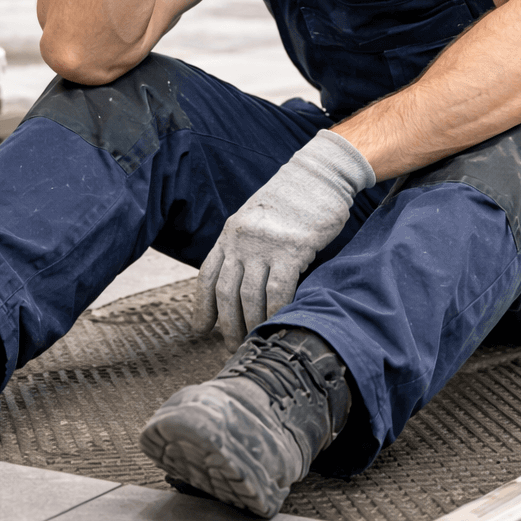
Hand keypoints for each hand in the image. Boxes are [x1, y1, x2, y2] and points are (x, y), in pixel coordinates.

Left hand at [194, 130, 375, 350]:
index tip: (199, 329)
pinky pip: (278, 289)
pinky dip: (276, 310)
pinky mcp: (291, 248)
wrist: (320, 174)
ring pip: (250, 295)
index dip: (202, 306)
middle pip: (226, 291)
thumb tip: (242, 282)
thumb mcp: (257, 219)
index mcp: (230, 233)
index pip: (208, 275)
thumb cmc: (294, 201)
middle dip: (227, 324)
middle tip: (231, 346)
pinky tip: (277, 323)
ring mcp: (265, 244)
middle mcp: (241, 240)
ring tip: (253, 341)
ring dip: (250, 323)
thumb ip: (246, 246)